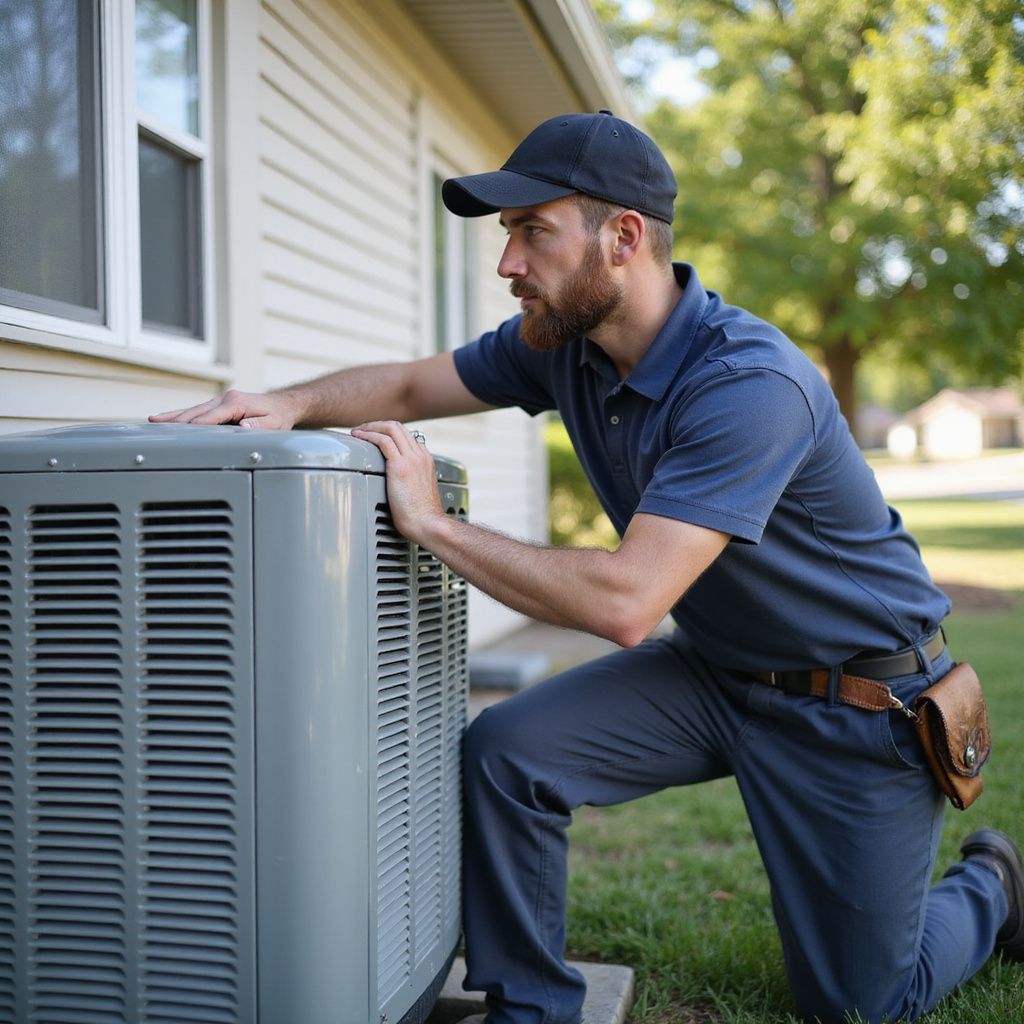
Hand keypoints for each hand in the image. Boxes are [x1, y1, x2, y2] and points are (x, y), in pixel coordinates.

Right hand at [149, 388, 299, 428]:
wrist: (283, 405)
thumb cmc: (279, 416)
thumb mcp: (274, 423)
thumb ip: (259, 425)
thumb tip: (243, 425)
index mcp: (236, 402)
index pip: (213, 415)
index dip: (198, 424)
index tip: (183, 431)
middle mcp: (226, 398)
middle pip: (197, 411)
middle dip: (178, 419)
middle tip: (157, 425)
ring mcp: (221, 401)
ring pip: (194, 409)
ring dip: (174, 415)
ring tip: (153, 420)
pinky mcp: (219, 405)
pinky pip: (198, 411)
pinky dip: (182, 415)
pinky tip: (168, 419)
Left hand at [350, 421, 444, 543]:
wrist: (427, 523)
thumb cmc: (421, 515)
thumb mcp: (418, 490)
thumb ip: (408, 480)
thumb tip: (392, 482)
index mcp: (426, 460)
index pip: (406, 435)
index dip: (388, 431)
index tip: (375, 436)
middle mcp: (420, 455)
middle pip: (398, 427)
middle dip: (377, 424)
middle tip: (362, 430)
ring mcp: (411, 459)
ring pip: (390, 428)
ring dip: (371, 427)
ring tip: (357, 431)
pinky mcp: (400, 467)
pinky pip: (383, 441)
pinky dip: (369, 435)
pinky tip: (359, 437)